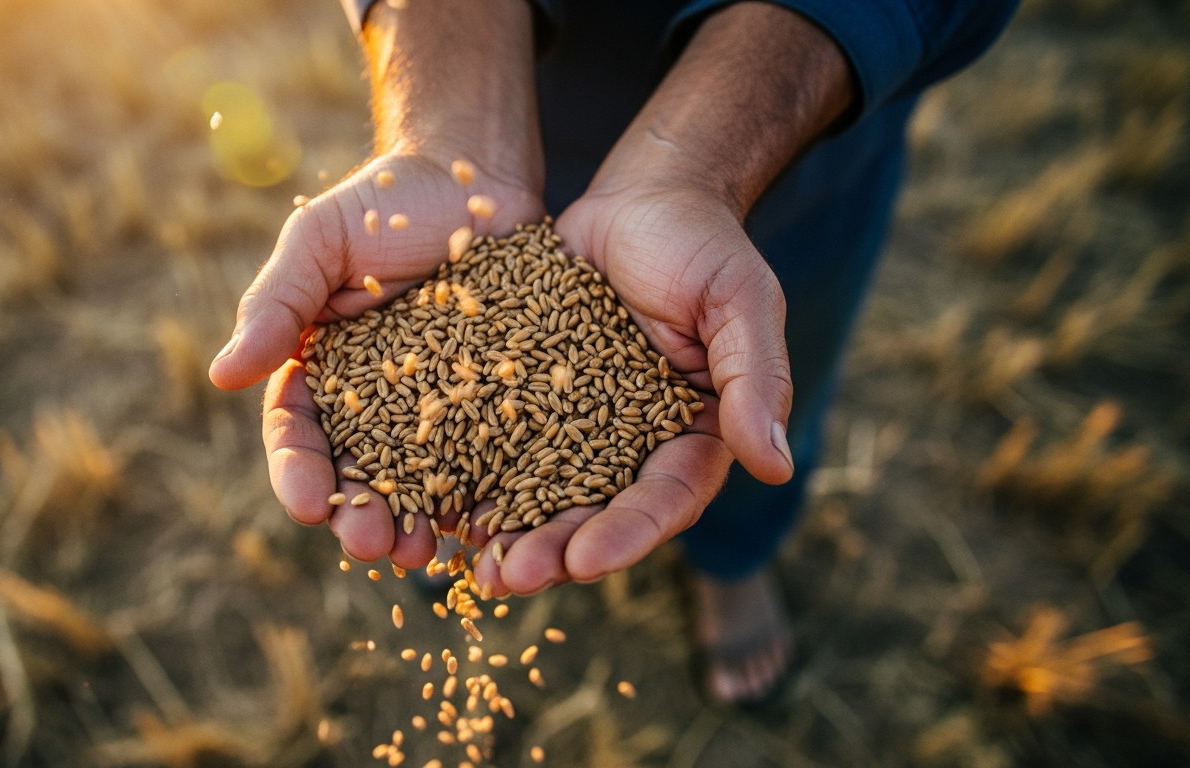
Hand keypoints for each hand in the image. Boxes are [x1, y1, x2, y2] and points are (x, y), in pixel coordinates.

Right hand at [217, 153, 543, 566]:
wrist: (474, 174)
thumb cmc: (384, 201)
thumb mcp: (319, 240)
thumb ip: (276, 304)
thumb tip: (221, 376)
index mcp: (323, 374)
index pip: (301, 434)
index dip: (299, 473)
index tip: (308, 503)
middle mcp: (378, 406)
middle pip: (360, 475)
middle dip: (359, 517)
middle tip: (371, 545)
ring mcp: (442, 409)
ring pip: (426, 482)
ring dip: (420, 525)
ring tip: (425, 555)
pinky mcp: (502, 403)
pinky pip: (497, 458)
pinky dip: (490, 496)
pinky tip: (494, 526)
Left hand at [470, 1, 853, 595]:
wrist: (639, 197)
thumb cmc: (703, 245)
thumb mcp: (741, 303)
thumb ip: (755, 381)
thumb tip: (777, 467)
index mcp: (693, 436)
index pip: (664, 500)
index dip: (628, 535)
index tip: (587, 561)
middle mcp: (633, 445)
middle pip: (595, 514)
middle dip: (555, 552)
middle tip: (509, 579)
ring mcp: (575, 425)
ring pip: (540, 492)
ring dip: (507, 532)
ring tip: (466, 563)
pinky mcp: (527, 397)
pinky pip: (496, 442)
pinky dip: (470, 474)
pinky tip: (433, 501)